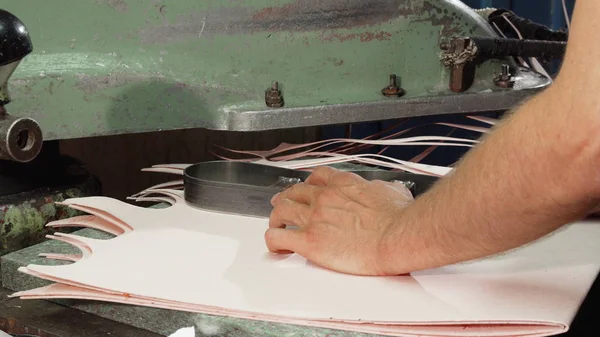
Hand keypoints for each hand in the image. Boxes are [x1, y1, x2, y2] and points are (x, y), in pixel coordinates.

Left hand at [265, 166, 413, 275]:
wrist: (398, 236)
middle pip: (294, 192)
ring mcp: (314, 218)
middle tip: (282, 205)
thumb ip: (382, 189)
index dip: (307, 183)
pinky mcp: (309, 241)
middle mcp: (324, 197)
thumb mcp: (393, 191)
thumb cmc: (399, 218)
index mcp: (343, 184)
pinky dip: (273, 242)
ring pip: (281, 211)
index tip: (305, 189)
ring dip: (276, 218)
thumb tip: (386, 190)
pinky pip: (278, 238)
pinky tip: (278, 248)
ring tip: (277, 226)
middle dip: (286, 198)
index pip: (317, 177)